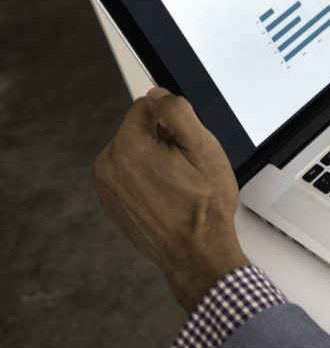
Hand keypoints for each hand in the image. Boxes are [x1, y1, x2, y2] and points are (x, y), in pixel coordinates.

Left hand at [93, 88, 249, 311]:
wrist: (197, 253)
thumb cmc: (204, 206)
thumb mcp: (204, 148)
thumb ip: (178, 112)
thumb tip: (159, 94)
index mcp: (127, 147)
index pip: (146, 106)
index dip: (173, 120)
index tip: (187, 143)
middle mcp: (109, 166)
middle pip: (138, 130)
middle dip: (163, 140)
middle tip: (187, 167)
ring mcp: (108, 188)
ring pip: (135, 152)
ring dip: (156, 160)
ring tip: (179, 184)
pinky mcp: (113, 204)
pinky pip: (130, 176)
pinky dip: (148, 179)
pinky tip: (169, 196)